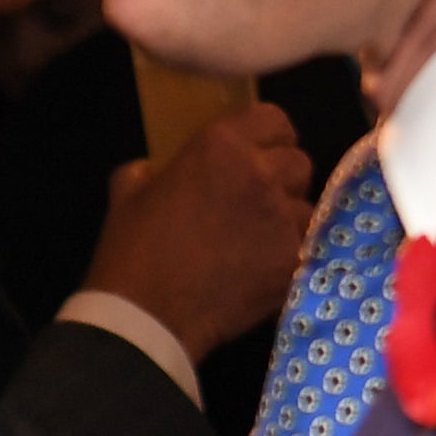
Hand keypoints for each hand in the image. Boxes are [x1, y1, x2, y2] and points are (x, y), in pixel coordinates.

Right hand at [81, 101, 319, 361]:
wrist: (147, 316)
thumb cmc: (131, 249)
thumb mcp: (128, 191)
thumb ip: (153, 169)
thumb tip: (160, 170)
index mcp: (220, 145)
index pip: (274, 120)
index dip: (267, 137)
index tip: (256, 154)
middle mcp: (261, 174)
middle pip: (299, 162)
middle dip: (282, 177)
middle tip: (258, 198)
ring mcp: (283, 220)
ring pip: (308, 206)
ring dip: (289, 217)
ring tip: (263, 238)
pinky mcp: (292, 260)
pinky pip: (305, 247)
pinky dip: (288, 253)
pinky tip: (263, 267)